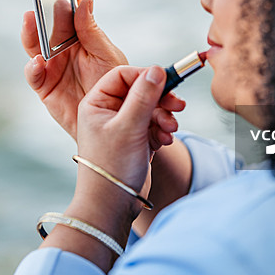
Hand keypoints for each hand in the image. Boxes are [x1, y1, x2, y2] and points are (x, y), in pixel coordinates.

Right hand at [22, 0, 127, 139]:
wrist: (116, 121)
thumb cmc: (118, 88)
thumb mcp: (108, 56)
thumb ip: (92, 32)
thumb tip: (84, 1)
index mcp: (81, 36)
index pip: (70, 8)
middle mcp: (63, 47)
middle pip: (48, 21)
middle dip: (41, 2)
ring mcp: (52, 66)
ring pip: (35, 44)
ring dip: (31, 30)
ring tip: (31, 17)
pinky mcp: (44, 86)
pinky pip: (34, 74)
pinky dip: (33, 67)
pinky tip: (39, 60)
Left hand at [37, 65, 178, 270]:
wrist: (112, 205)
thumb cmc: (111, 166)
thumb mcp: (128, 126)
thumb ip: (143, 97)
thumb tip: (156, 70)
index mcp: (97, 103)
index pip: (123, 75)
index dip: (145, 76)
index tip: (166, 80)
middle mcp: (108, 111)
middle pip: (140, 91)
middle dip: (160, 99)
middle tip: (178, 105)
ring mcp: (122, 126)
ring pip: (151, 108)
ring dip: (164, 117)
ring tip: (170, 130)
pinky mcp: (136, 140)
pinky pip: (154, 125)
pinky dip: (163, 130)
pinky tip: (165, 141)